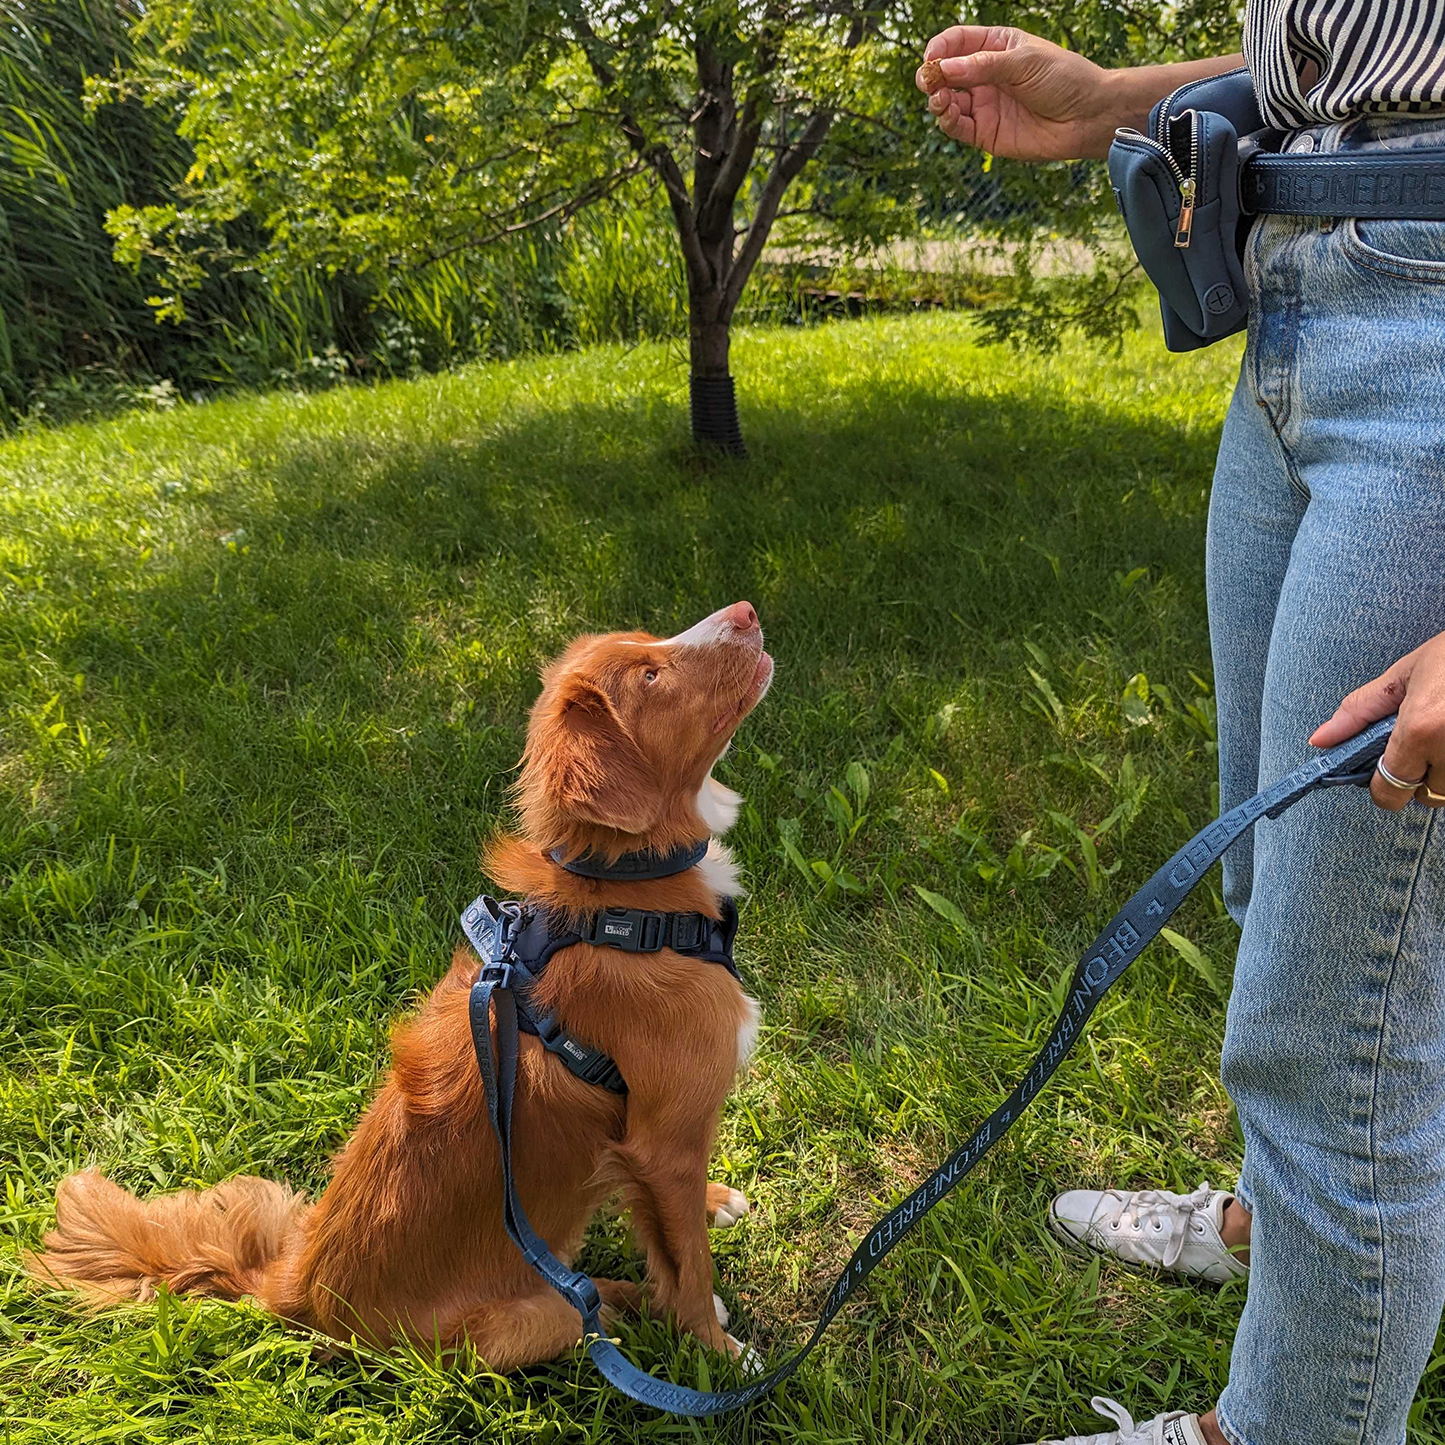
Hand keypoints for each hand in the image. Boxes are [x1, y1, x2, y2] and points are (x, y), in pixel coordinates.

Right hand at [916, 25, 1114, 160]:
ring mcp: (984, 105)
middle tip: (928, 82)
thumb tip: (944, 68)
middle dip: (932, 77)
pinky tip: (949, 114)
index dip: (940, 49)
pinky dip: (948, 122)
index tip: (932, 58)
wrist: (1088, 116)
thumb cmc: (1063, 79)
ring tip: (940, 100)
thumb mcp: (1023, 62)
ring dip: (937, 100)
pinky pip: (958, 128)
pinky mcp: (986, 134)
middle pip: (946, 73)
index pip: (957, 43)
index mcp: (996, 48)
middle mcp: (986, 76)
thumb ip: (983, 66)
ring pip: (947, 102)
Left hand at [1310, 631, 1444, 810]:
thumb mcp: (1405, 675)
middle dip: (1419, 775)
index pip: (1389, 791)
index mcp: (1422, 730)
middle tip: (1421, 742)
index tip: (1383, 770)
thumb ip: (1360, 711)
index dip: (1382, 785)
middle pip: (1425, 795)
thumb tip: (1320, 739)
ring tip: (1442, 733)